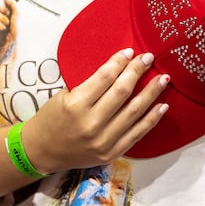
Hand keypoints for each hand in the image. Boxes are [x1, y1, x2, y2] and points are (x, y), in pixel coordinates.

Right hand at [0, 0, 17, 48]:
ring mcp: (0, 23)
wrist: (12, 43)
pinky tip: (2, 30)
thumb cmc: (18, 31)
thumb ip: (12, 5)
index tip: (8, 6)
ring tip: (7, 27)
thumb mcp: (18, 15)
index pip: (6, 5)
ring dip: (3, 20)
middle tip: (8, 18)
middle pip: (0, 8)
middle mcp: (7, 18)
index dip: (6, 5)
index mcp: (14, 14)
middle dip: (5, 13)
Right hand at [23, 49, 169, 171]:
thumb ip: (90, 84)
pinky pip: (137, 133)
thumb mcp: (64, 95)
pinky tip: (162, 105)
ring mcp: (103, 141)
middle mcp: (90, 123)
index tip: (130, 52)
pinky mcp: (111, 153)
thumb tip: (118, 66)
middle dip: (138, 72)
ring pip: (134, 112)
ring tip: (163, 78)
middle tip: (150, 58)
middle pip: (122, 92)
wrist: (41, 152)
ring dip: (151, 93)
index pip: (105, 77)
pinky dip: (152, 119)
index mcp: (76, 105)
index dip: (120, 62)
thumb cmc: (51, 118)